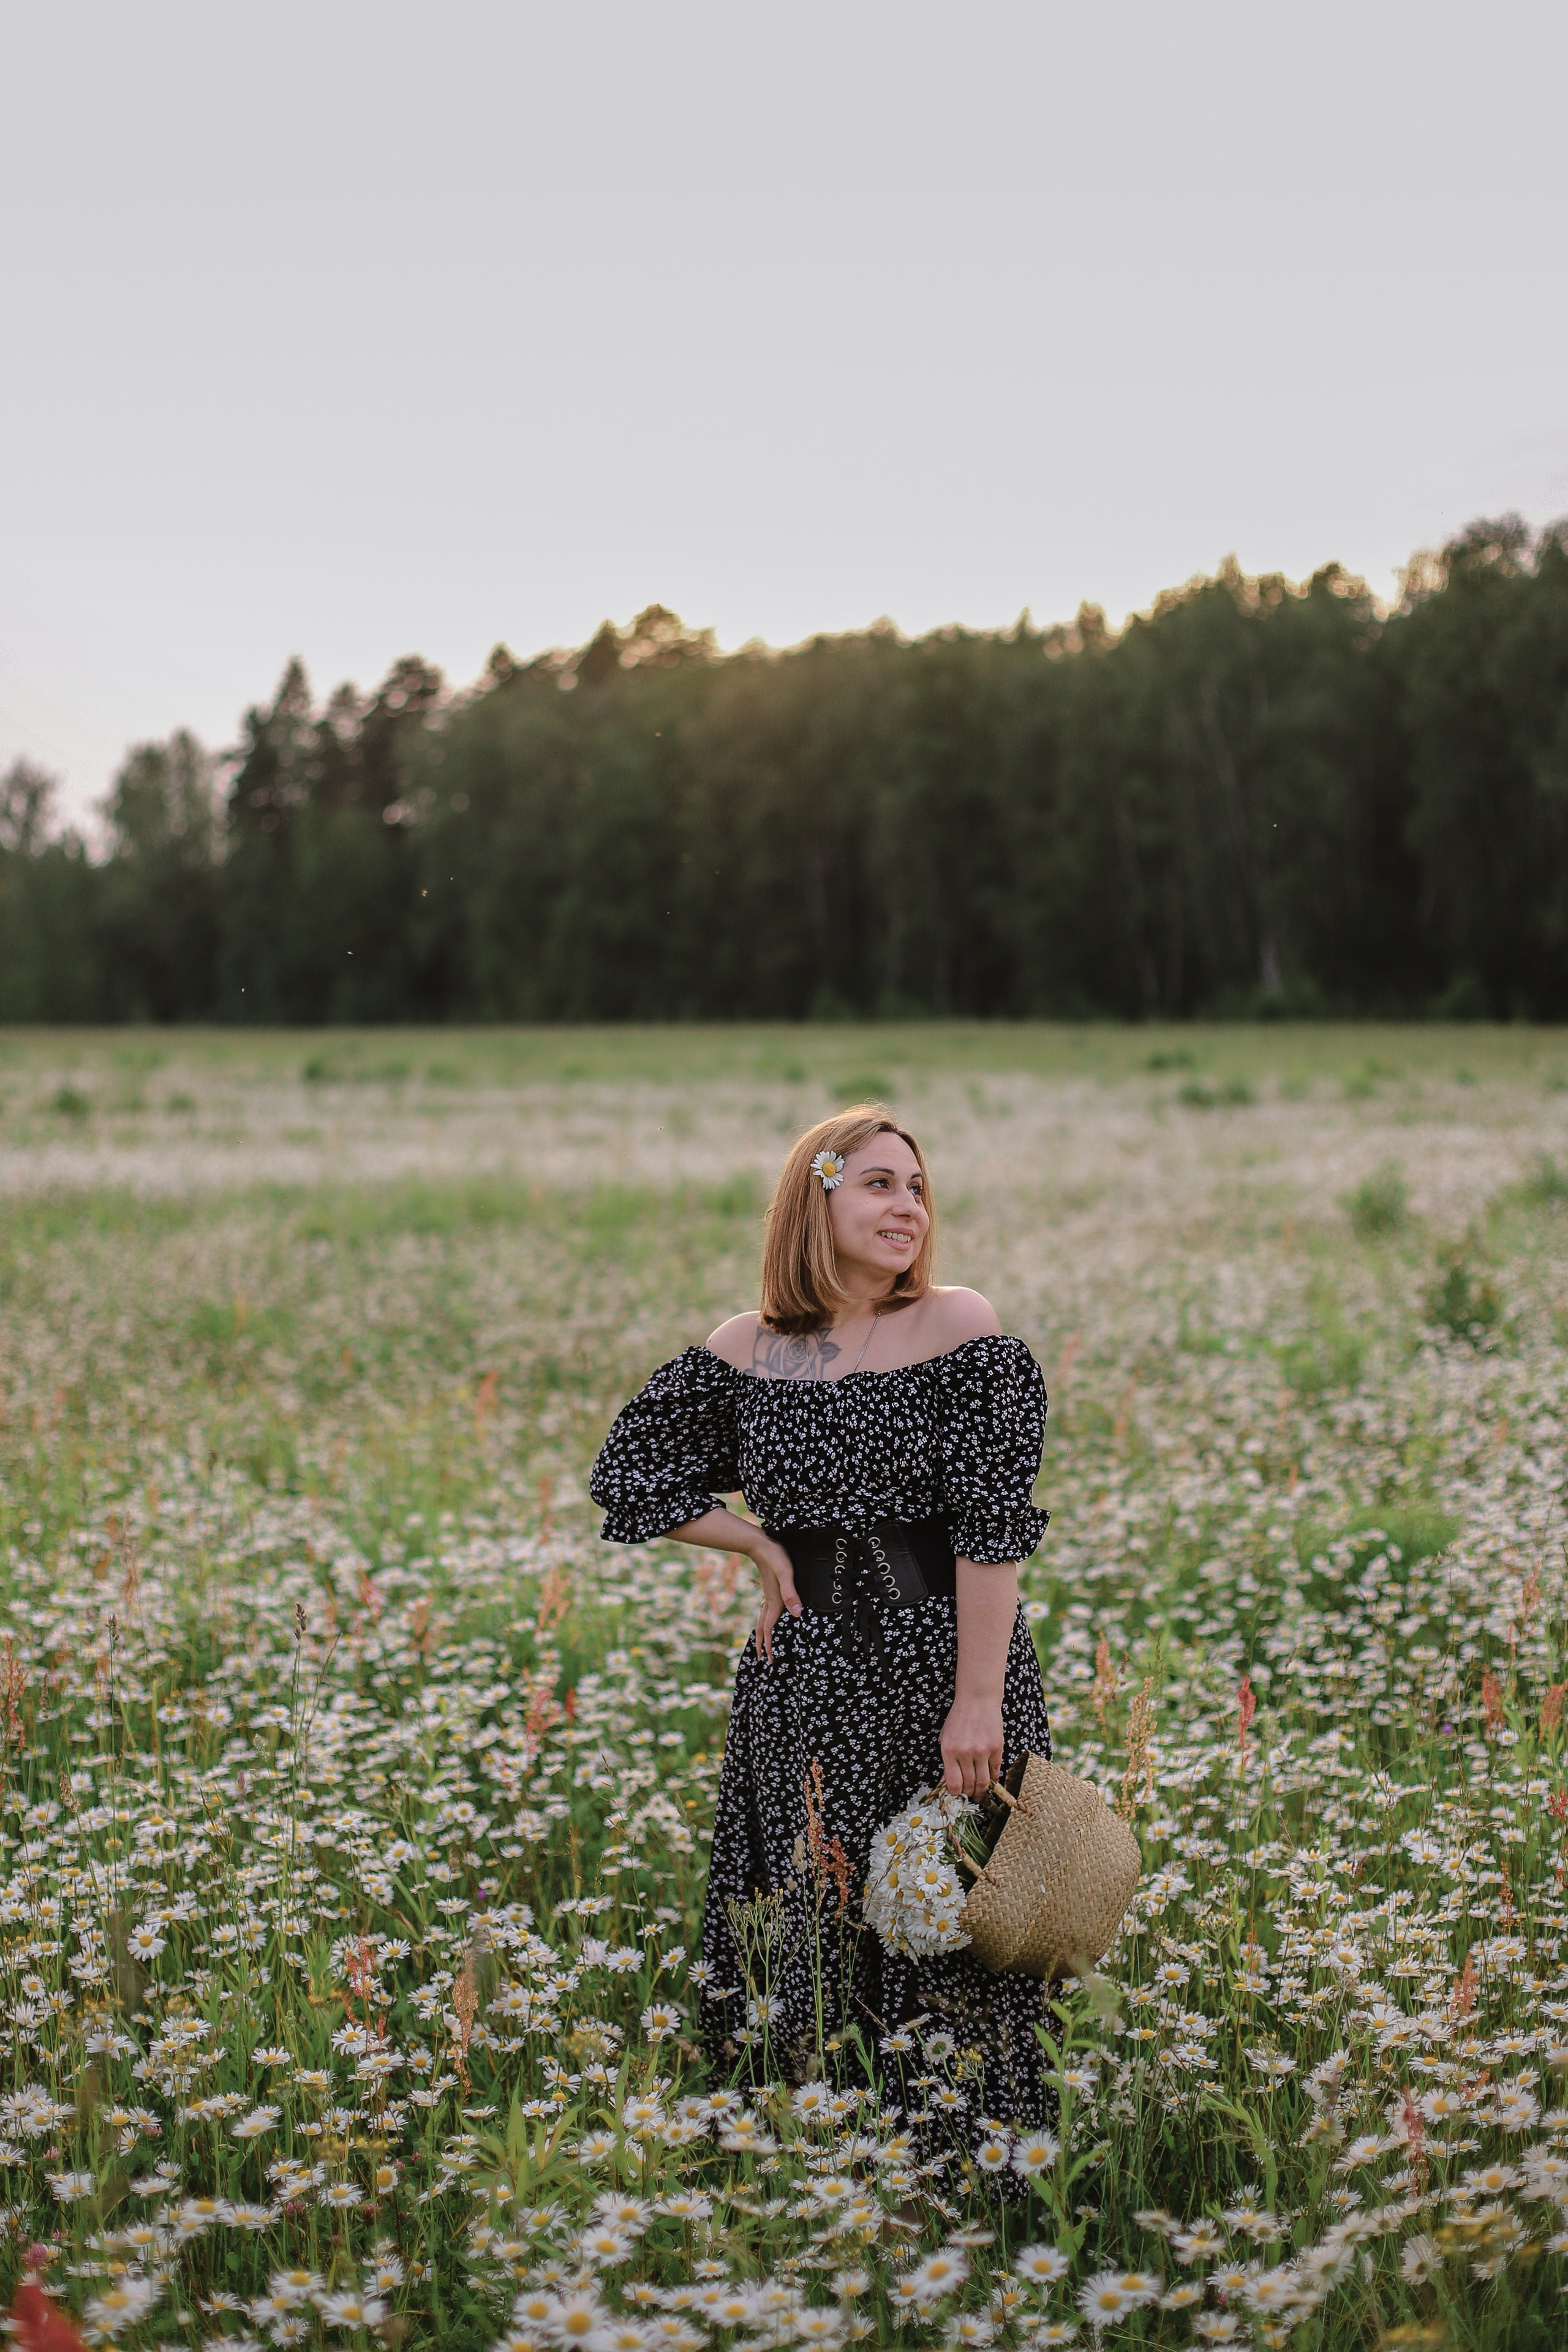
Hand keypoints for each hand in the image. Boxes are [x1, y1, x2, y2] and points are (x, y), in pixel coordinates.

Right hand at [749, 1533, 801, 1661]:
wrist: (760, 1544)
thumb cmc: (775, 1557)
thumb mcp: (786, 1573)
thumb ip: (791, 1593)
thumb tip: (797, 1614)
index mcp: (774, 1601)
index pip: (769, 1629)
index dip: (770, 1645)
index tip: (770, 1660)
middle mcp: (769, 1601)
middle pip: (762, 1628)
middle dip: (763, 1645)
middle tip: (763, 1660)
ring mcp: (768, 1596)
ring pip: (763, 1620)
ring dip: (763, 1635)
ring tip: (763, 1645)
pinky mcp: (770, 1590)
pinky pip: (765, 1612)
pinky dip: (765, 1622)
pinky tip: (770, 1619)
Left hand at [941, 1695, 1003, 1796]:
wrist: (977, 1699)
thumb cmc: (958, 1718)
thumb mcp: (945, 1738)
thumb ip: (946, 1762)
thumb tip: (947, 1783)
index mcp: (949, 1751)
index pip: (954, 1784)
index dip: (956, 1793)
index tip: (958, 1794)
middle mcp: (965, 1753)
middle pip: (969, 1785)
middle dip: (969, 1794)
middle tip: (970, 1796)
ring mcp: (983, 1751)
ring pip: (984, 1782)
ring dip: (982, 1792)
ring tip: (980, 1794)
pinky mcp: (997, 1748)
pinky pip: (995, 1771)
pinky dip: (993, 1779)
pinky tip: (990, 1781)